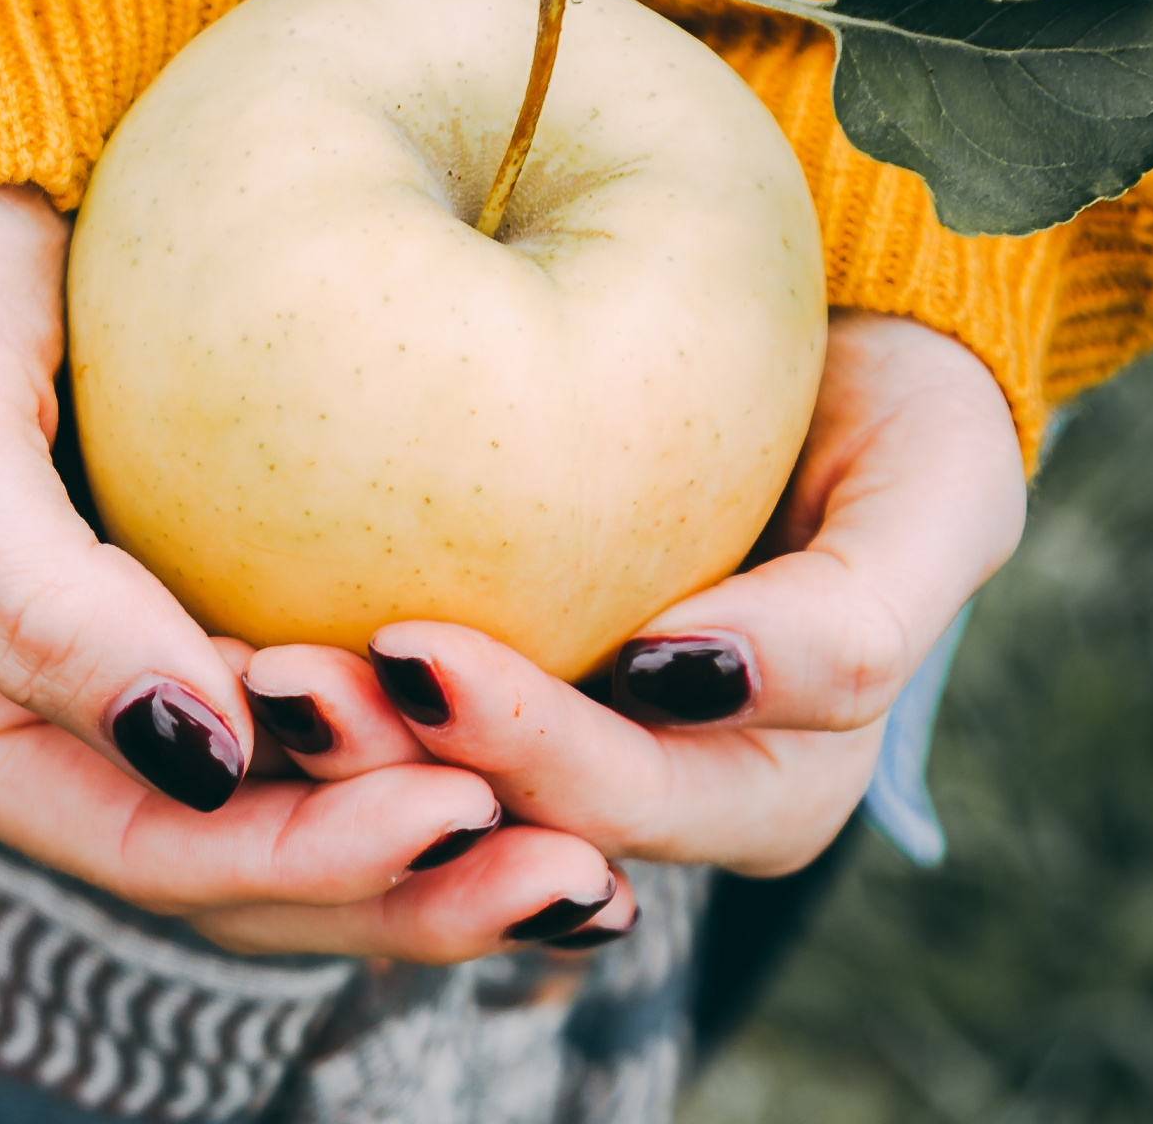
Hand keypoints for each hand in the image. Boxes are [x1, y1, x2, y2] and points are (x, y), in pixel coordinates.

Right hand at [0, 187, 620, 958]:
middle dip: (405, 891)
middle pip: (245, 879)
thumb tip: (198, 757)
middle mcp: (55, 748)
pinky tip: (554, 764)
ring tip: (593, 867)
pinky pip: (339, 734)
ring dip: (442, 856)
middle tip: (577, 876)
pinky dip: (438, 758)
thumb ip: (32, 598)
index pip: (151, 848)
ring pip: (304, 832)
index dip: (306, 857)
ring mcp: (143, 701)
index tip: (456, 806)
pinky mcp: (223, 635)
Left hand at [242, 310, 1026, 893]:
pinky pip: (382, 719)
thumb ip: (862, 607)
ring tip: (234, 668)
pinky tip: (212, 632)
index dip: (529, 749)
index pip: (623, 797)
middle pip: (499, 817)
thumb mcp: (939, 492)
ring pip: (424, 793)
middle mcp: (648, 790)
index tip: (422, 656)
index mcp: (759, 783)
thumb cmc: (897, 412)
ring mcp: (557, 739)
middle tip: (287, 680)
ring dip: (326, 752)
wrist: (827, 335)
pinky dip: (304, 690)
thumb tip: (684, 680)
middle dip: (390, 770)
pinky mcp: (478, 686)